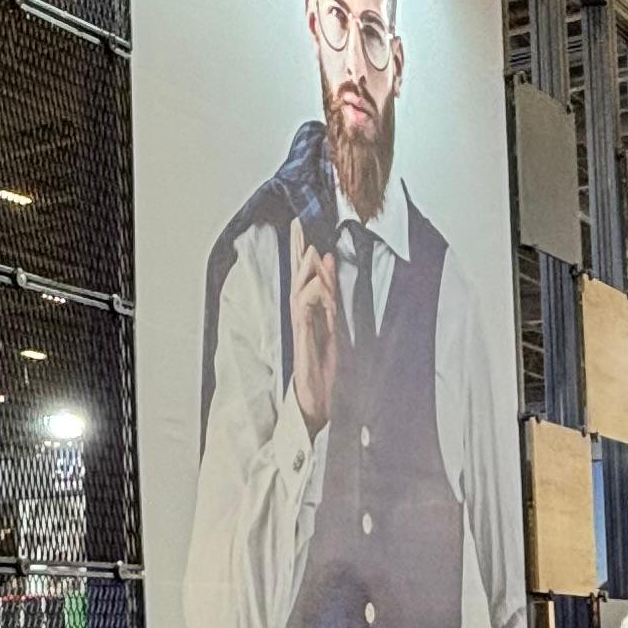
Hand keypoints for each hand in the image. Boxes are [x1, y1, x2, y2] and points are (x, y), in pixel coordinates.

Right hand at [287, 224, 341, 433]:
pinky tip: (319, 287)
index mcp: (309, 313)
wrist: (315, 402)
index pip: (304, 277)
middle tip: (297, 225)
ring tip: (311, 250)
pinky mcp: (303, 344)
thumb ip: (329, 300)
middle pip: (296, 279)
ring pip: (299, 294)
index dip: (301, 252)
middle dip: (296, 252)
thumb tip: (328, 270)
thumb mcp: (332, 327)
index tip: (301, 227)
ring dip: (304, 272)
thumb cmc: (323, 367)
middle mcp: (301, 318)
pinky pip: (305, 317)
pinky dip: (311, 300)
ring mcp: (301, 330)